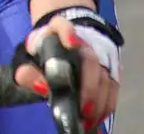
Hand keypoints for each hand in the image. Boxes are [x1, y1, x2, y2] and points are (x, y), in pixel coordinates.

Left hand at [13, 10, 122, 131]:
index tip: (71, 43)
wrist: (63, 43)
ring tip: (88, 118)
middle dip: (89, 86)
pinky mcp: (111, 67)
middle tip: (83, 109)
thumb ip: (29, 72)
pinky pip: (114, 86)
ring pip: (105, 75)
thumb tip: (40, 86)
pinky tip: (97, 116)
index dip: (68, 33)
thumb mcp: (30, 59)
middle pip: (90, 59)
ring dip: (99, 100)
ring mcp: (100, 52)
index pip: (62, 25)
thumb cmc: (46, 52)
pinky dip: (107, 102)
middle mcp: (83, 38)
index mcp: (58, 29)